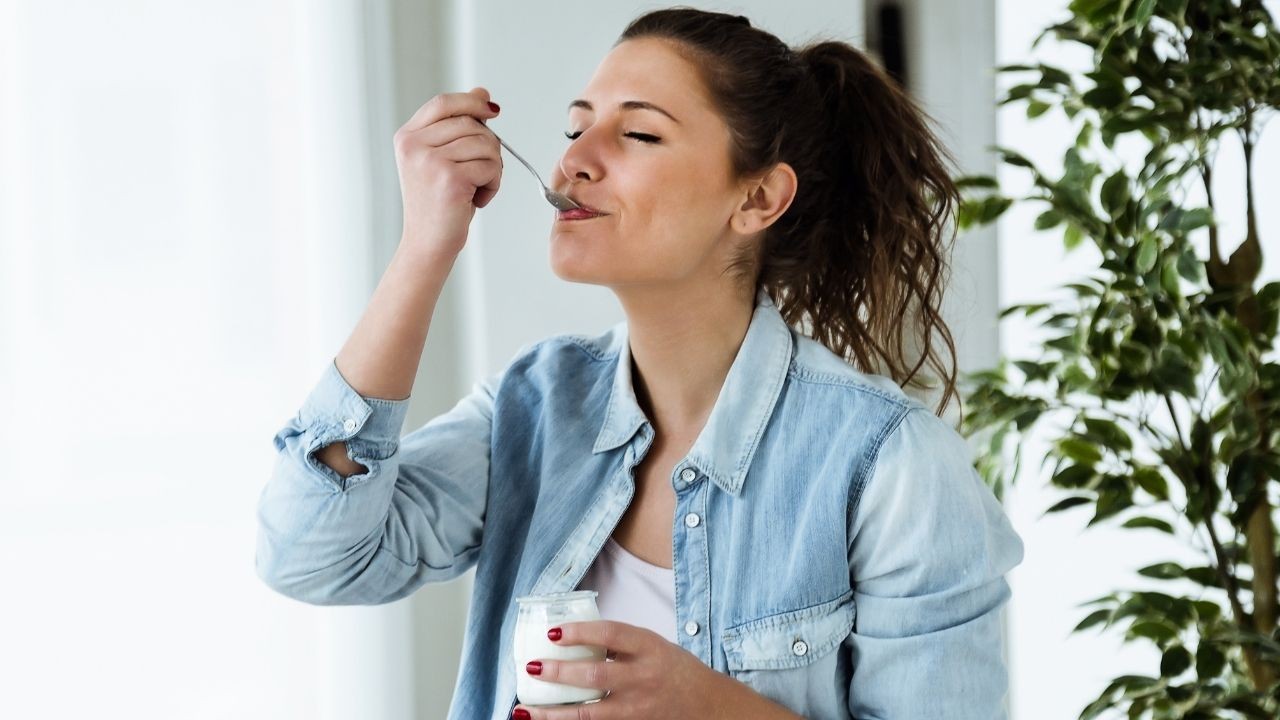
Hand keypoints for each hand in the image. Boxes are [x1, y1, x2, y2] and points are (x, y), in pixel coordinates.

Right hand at [392, 87, 502, 257]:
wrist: (428, 243)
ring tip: (476, 188)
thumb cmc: (437, 204)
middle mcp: (414, 145)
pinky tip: (478, 199)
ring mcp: (430, 161)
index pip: (443, 103)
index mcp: (407, 137)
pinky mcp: (450, 178)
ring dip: (493, 168)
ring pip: (486, 144)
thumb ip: (457, 126)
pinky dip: (493, 184)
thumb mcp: (442, 159)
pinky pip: (490, 166)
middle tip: (482, 172)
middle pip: (470, 123)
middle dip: (488, 146)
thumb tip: (482, 93)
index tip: (492, 111)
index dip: (471, 102)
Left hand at [513, 620, 711, 718]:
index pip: (610, 634)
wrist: (706, 704)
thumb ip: (619, 642)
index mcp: (648, 647)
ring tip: (525, 710)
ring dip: (554, 713)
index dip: (580, 632)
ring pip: (589, 713)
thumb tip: (573, 635)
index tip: (553, 632)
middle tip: (533, 666)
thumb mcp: (652, 644)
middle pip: (595, 676)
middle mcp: (642, 678)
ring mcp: (636, 708)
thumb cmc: (673, 668)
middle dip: (559, 673)